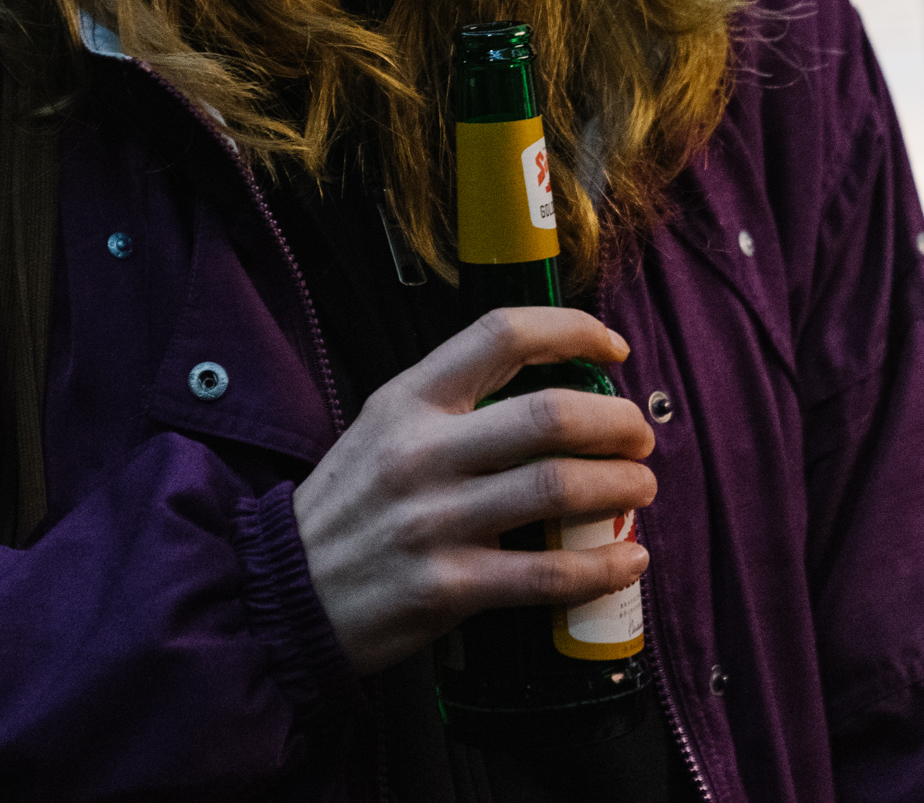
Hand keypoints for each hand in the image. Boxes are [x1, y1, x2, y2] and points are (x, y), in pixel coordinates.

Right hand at [293, 306, 656, 676]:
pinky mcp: (447, 587)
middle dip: (617, 422)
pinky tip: (628, 559)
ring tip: (640, 489)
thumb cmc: (348, 508)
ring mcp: (434, 521)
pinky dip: (602, 566)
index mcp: (407, 399)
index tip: (614, 350)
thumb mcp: (382, 429)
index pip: (501, 334)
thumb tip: (553, 396)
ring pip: (558, 488)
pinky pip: (548, 574)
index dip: (573, 331)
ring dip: (620, 487)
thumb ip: (453, 405)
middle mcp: (421, 452)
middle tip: (640, 436)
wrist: (283, 591)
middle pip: (550, 415)